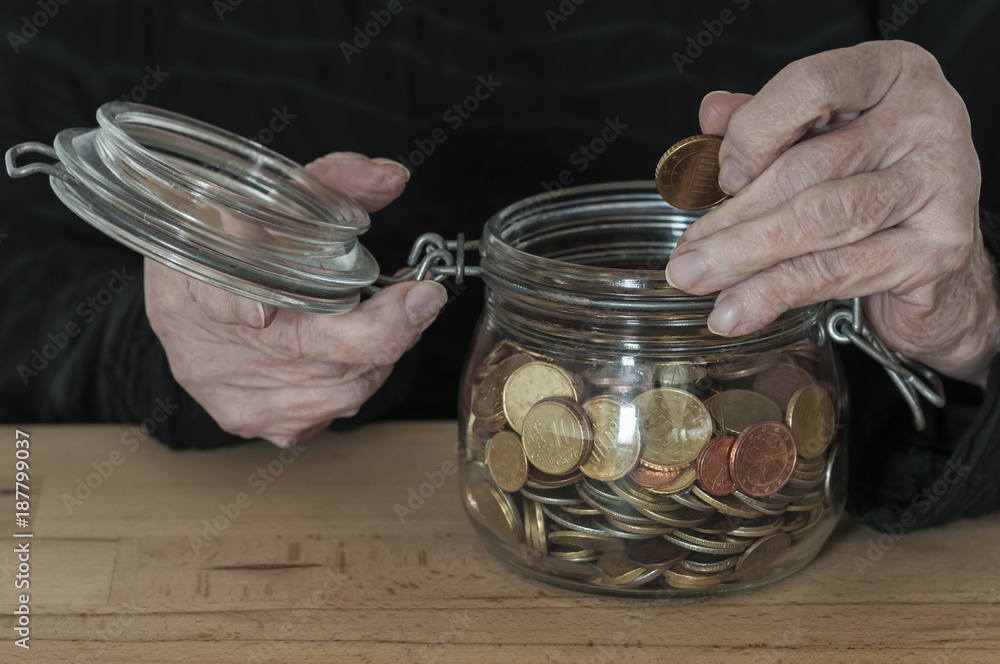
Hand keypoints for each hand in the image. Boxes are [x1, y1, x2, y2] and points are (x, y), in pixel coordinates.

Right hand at [144, 152, 447, 446]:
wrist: (183, 284)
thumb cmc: (225, 233)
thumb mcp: (265, 193)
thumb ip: (330, 183)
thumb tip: (391, 178)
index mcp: (196, 285)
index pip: (257, 303)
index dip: (335, 307)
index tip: (413, 293)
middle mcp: (205, 351)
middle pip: (318, 357)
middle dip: (389, 328)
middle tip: (423, 298)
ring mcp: (227, 392)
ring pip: (336, 389)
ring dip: (377, 354)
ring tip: (387, 317)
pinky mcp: (250, 420)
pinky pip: (328, 410)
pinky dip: (357, 379)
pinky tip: (354, 349)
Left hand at [666, 41, 999, 386]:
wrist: (934, 245)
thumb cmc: (871, 176)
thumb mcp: (819, 133)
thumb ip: (767, 120)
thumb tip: (712, 116)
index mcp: (891, 73)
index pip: (811, 85)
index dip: (754, 131)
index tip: (722, 176)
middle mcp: (926, 120)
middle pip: (807, 168)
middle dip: (733, 218)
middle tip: (683, 256)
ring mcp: (938, 184)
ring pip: (820, 221)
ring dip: (746, 258)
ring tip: (698, 280)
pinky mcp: (935, 249)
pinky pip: (839, 271)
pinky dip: (777, 293)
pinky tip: (739, 309)